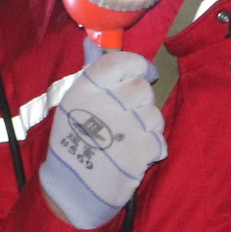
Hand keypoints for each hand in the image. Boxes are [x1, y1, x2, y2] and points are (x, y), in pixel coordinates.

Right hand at [37, 50, 163, 229]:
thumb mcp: (71, 104)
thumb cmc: (70, 143)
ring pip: (154, 113)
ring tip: (128, 136)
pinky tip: (133, 152)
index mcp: (86, 89)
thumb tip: (91, 43)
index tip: (142, 73)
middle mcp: (106, 104)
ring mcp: (126, 127)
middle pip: (142, 87)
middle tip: (127, 114)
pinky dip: (150, 147)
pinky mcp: (142, 150)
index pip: (122, 61)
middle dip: (140, 100)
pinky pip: (159, 138)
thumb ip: (88, 73)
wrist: (73, 188)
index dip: (137, 65)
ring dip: (147, 125)